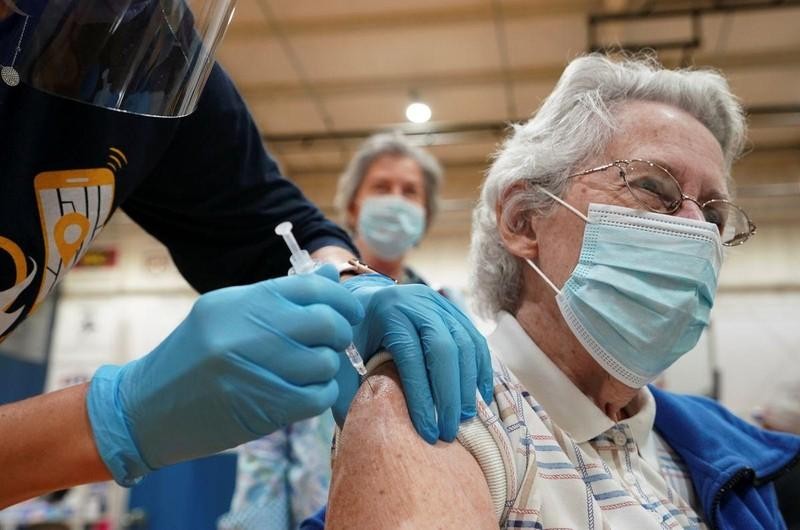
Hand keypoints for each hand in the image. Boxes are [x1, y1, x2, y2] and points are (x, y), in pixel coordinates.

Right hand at [86, 265, 362, 484]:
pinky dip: (321, 394)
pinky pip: (318, 397)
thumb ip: (280, 296)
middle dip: (340, 334)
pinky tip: (306, 392)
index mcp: (242, 301)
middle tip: (333, 342)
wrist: (144, 408)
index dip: (341, 299)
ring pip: (326, 363)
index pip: (312, 288)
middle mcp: (249, 330)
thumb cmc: (191, 357)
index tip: (348, 311)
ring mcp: (255, 370)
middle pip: (326, 323)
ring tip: (310, 370)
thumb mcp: (227, 312)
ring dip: (327, 368)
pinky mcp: (262, 408)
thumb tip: (331, 277)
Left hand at [333, 274, 492, 443]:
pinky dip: (480, 369)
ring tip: (464, 418)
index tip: (427, 433)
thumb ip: (352, 392)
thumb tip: (368, 431)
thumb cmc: (352, 336)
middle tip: (449, 430)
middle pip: (444, 349)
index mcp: (386, 313)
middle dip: (450, 396)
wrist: (363, 299)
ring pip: (465, 344)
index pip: (411, 358)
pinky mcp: (453, 309)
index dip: (422, 398)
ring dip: (468, 385)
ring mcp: (438, 302)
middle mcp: (416, 302)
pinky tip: (480, 396)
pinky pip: (475, 340)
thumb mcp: (342, 359)